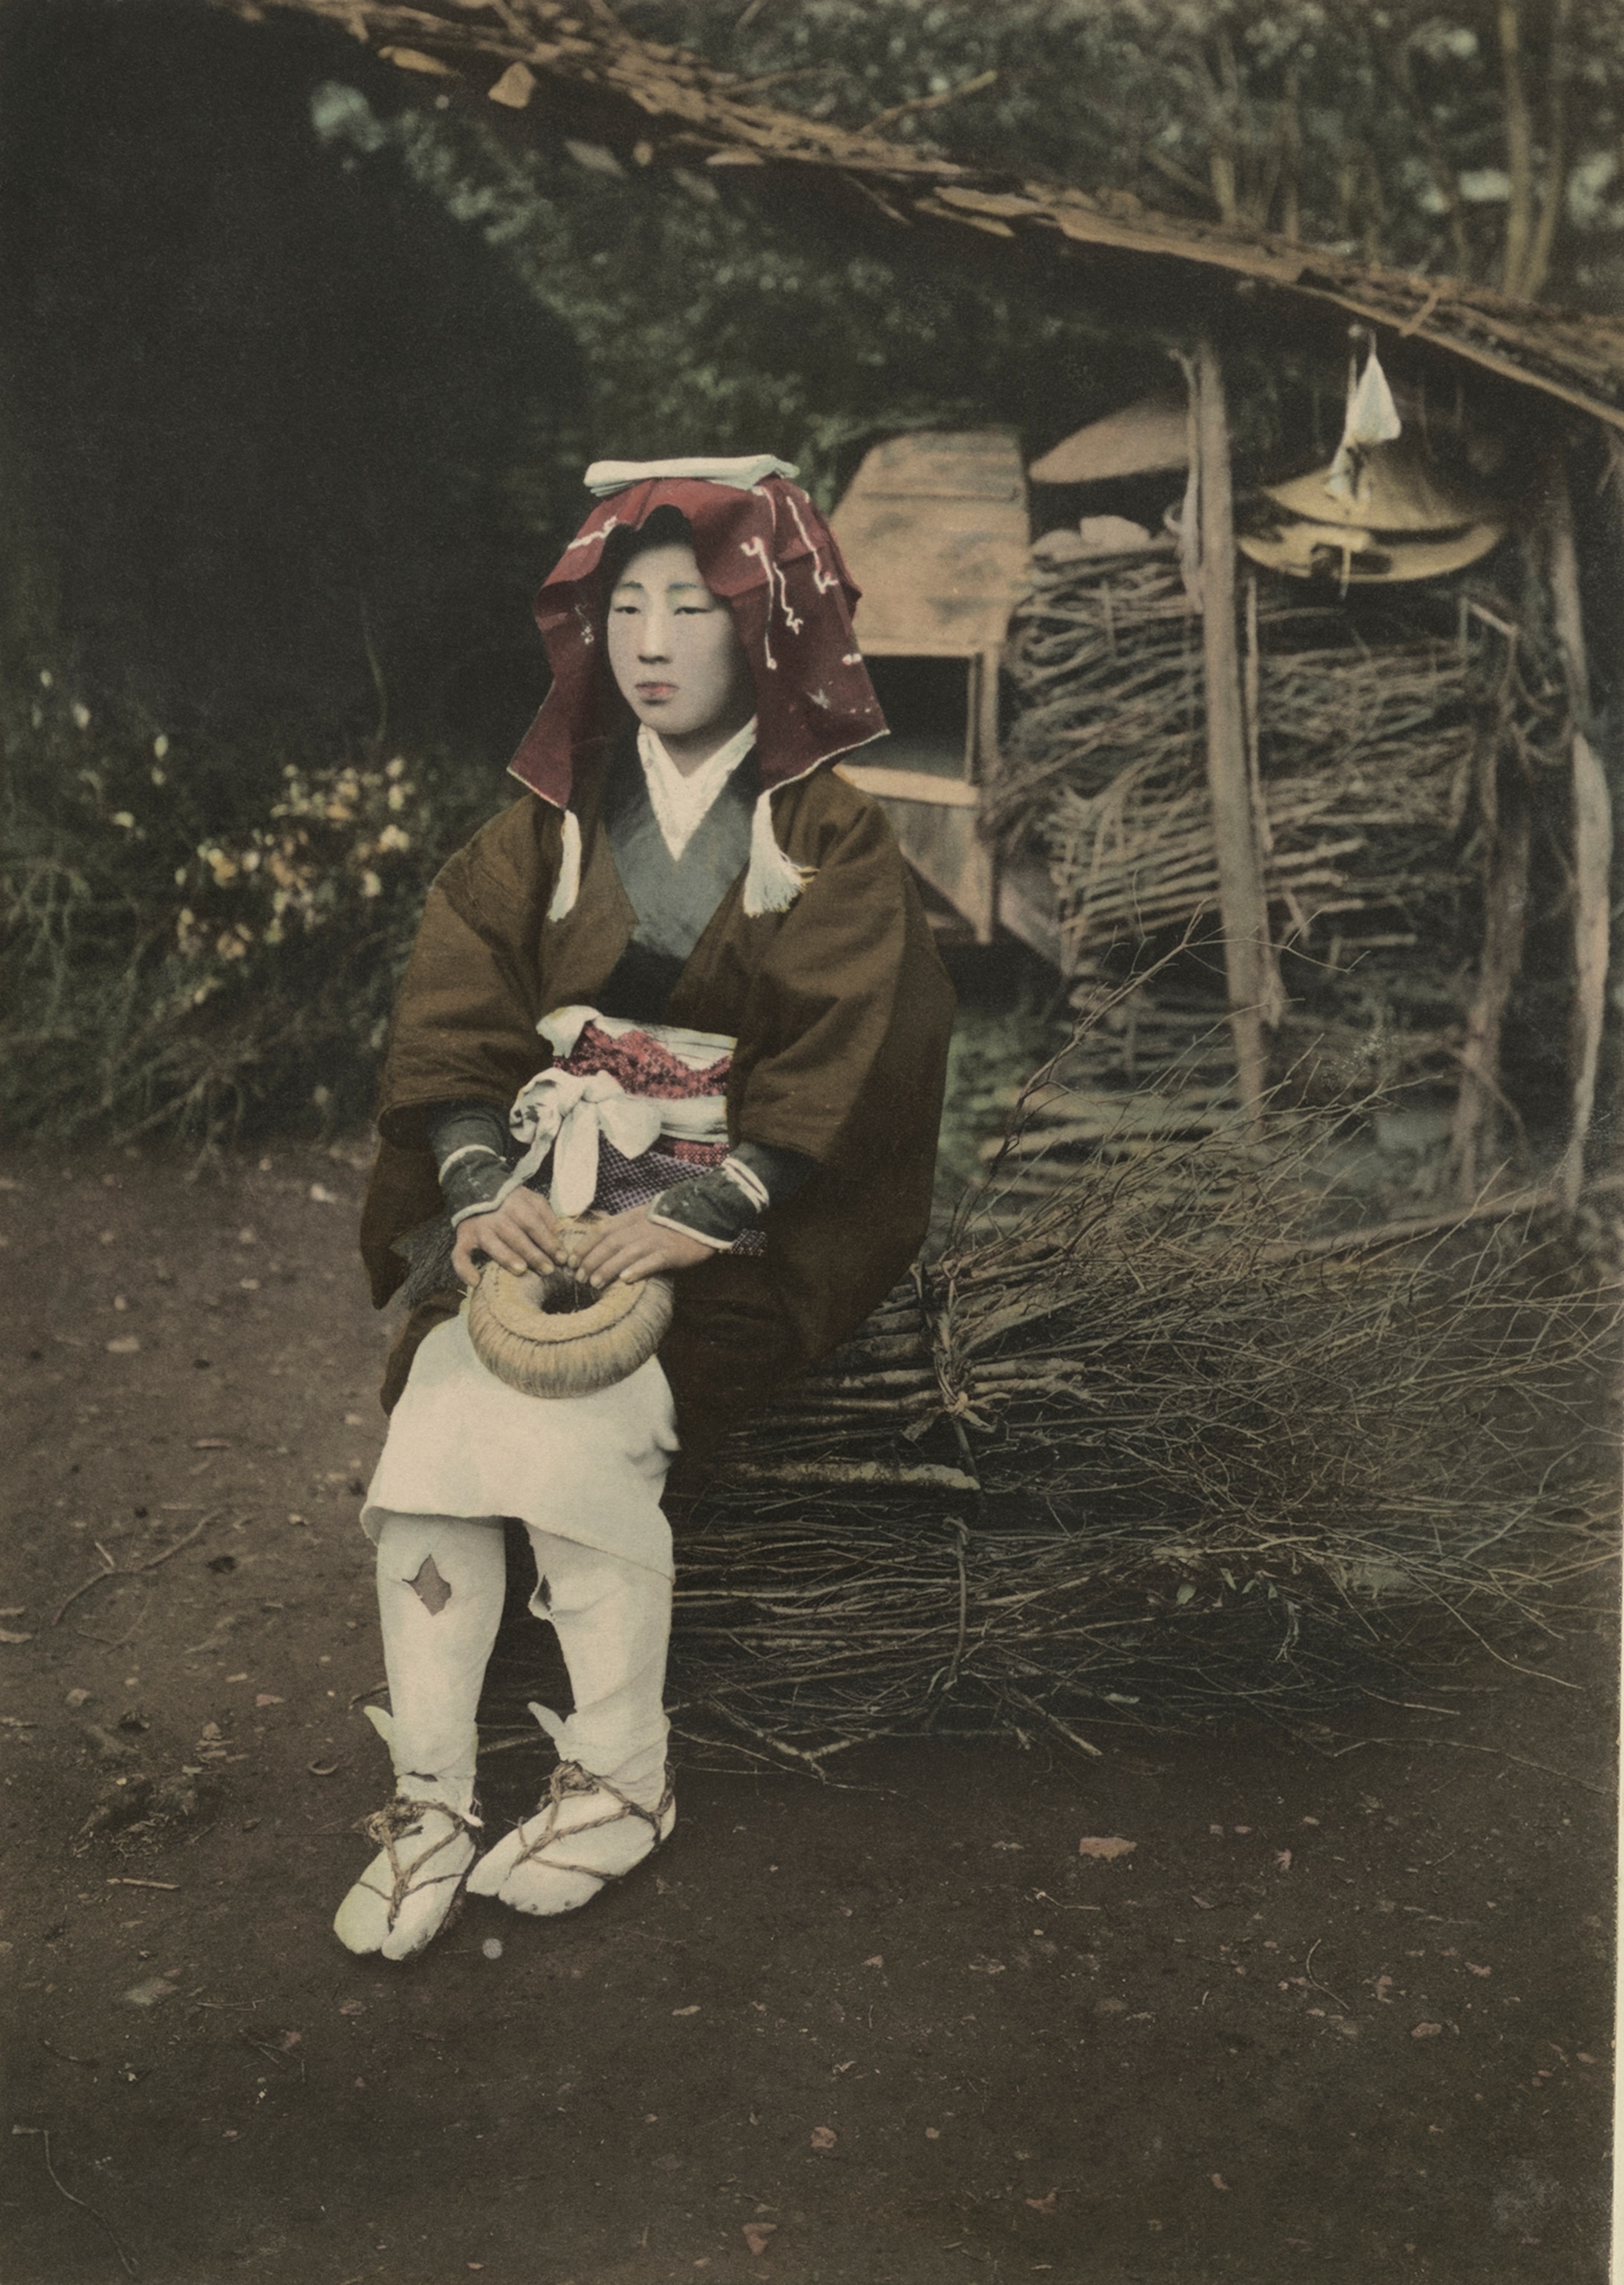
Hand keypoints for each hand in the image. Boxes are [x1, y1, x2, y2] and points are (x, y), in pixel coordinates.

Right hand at [452, 1190, 566, 1285]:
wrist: (476, 1188)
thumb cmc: (509, 1201)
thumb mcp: (530, 1199)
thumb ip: (545, 1214)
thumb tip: (559, 1232)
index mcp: (515, 1206)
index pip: (534, 1224)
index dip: (548, 1241)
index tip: (562, 1257)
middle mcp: (496, 1217)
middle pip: (516, 1236)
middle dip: (533, 1254)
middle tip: (548, 1270)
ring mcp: (478, 1228)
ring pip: (492, 1245)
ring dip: (507, 1257)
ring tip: (521, 1270)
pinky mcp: (464, 1238)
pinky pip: (460, 1255)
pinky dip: (464, 1269)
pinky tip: (476, 1282)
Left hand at [574, 1205, 714, 1286]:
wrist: (705, 1215)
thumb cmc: (672, 1221)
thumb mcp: (646, 1217)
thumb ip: (626, 1227)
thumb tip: (602, 1244)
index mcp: (632, 1218)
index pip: (602, 1230)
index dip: (585, 1245)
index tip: (571, 1259)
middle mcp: (641, 1228)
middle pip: (610, 1243)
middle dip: (591, 1260)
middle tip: (578, 1277)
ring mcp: (656, 1240)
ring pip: (626, 1253)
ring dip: (608, 1268)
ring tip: (594, 1283)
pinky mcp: (671, 1252)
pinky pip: (652, 1261)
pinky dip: (638, 1269)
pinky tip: (626, 1280)